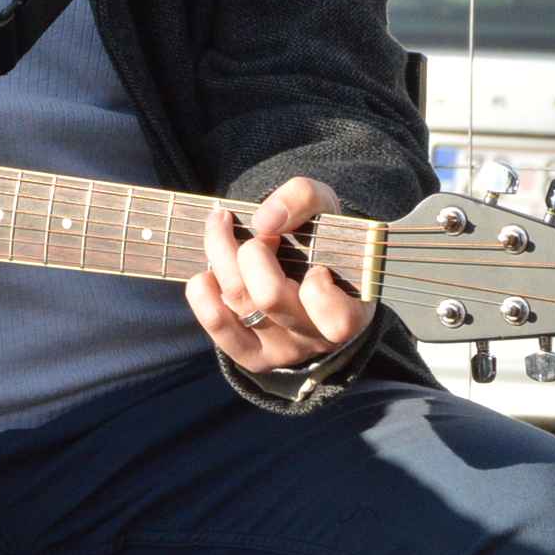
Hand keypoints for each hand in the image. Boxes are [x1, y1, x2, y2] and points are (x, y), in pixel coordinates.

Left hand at [187, 177, 375, 372]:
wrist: (300, 263)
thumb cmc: (319, 237)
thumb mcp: (324, 207)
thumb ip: (303, 198)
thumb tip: (265, 221)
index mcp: (351, 311)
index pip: (337, 320)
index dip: (319, 289)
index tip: (314, 264)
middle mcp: (317, 338)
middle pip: (269, 298)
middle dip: (253, 252)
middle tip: (259, 234)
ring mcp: (283, 351)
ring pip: (239, 303)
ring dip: (221, 256)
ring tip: (222, 228)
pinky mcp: (252, 355)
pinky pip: (217, 325)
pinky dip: (203, 294)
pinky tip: (208, 272)